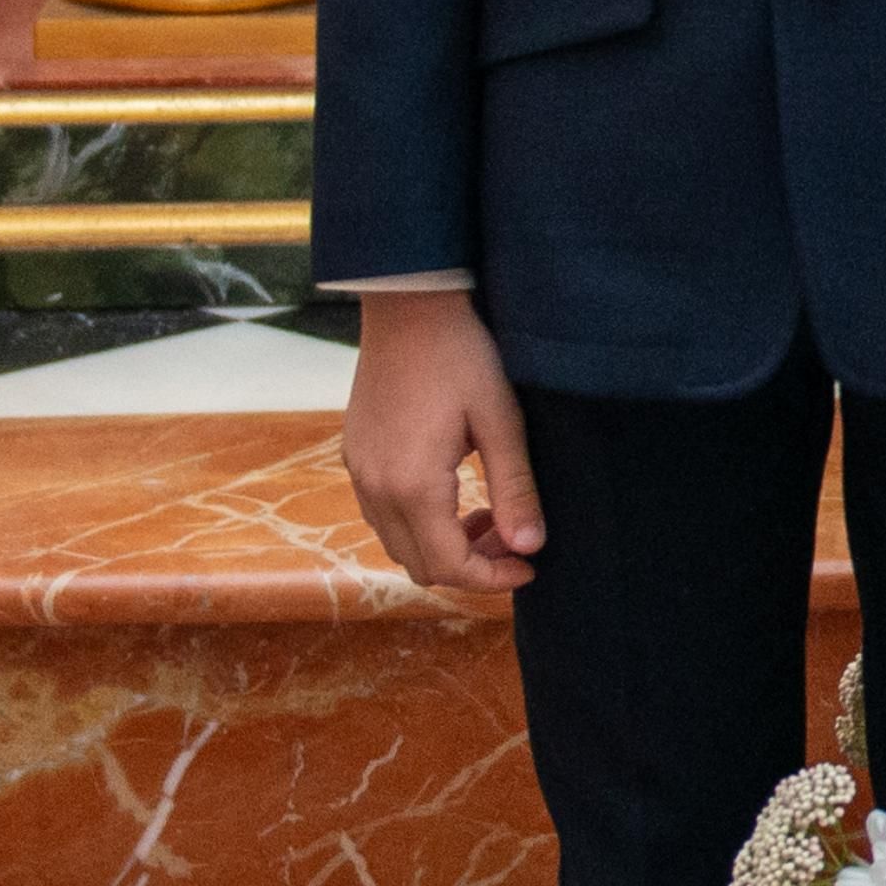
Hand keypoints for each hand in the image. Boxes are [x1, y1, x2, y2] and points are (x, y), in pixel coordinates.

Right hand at [341, 288, 543, 595]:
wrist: (408, 306)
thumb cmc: (461, 356)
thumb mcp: (500, 421)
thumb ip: (515, 489)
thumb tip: (530, 548)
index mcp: (412, 486)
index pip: (449, 566)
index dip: (492, 579)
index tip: (529, 567)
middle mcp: (376, 488)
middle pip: (420, 565)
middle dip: (471, 566)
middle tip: (513, 540)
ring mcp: (359, 472)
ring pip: (398, 543)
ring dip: (443, 546)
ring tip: (489, 516)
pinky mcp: (355, 455)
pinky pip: (383, 514)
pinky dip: (419, 523)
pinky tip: (454, 493)